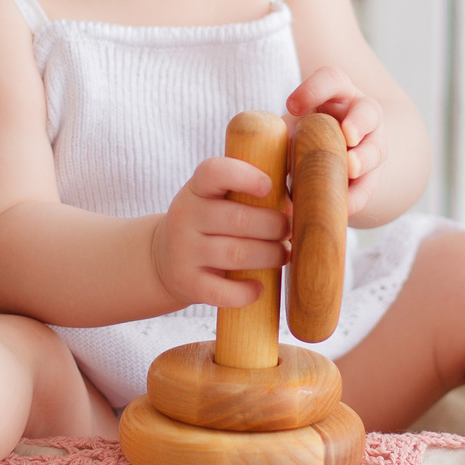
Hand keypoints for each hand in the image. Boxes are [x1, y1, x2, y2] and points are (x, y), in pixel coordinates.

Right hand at [150, 156, 288, 308]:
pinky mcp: (187, 283)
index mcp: (197, 189)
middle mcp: (185, 217)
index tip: (269, 187)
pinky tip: (259, 287)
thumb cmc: (208, 224)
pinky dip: (246, 292)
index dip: (244, 176)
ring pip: (237, 254)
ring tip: (283, 254)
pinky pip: (222, 292)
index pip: (214, 172)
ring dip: (270, 255)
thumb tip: (301, 195)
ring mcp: (183, 251)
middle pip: (239, 220)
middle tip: (289, 231)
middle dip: (275, 226)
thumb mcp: (216, 200)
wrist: (163, 259)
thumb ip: (249, 191)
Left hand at [288, 67, 383, 213]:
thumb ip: (277, 138)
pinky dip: (357, 197)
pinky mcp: (373, 176)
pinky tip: (345, 206)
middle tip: (347, 134)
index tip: (291, 105)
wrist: (332, 158)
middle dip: (359, 122)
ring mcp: (372, 145)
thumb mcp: (292, 129)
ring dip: (364, 158)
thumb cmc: (305, 134)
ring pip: (376, 148)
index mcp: (337, 95)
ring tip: (351, 168)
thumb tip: (253, 163)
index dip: (314, 89)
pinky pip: (369, 186)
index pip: (331, 80)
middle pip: (368, 111)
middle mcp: (360, 116)